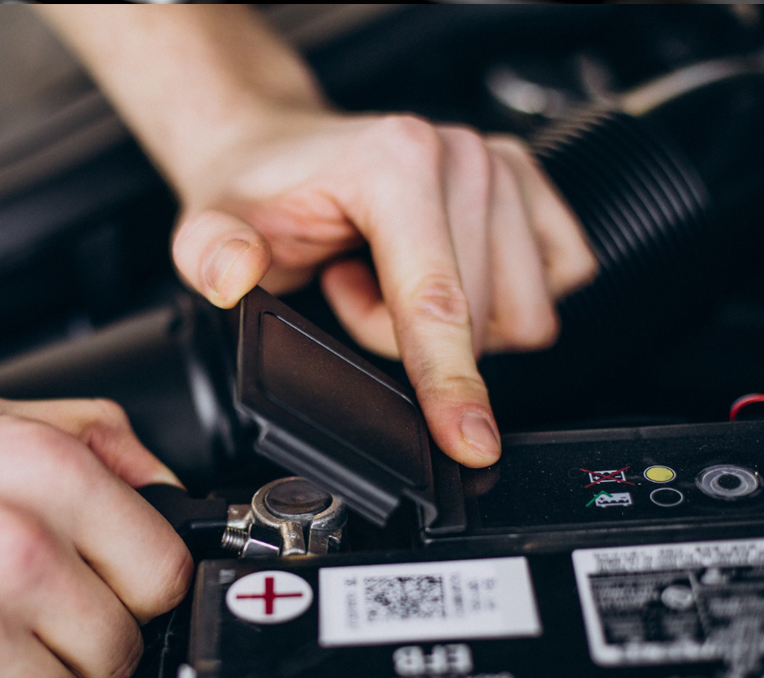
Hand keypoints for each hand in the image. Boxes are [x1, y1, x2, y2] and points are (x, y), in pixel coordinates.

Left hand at [171, 113, 596, 466]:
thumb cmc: (256, 191)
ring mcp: (503, 165)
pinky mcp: (530, 186)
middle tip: (347, 288)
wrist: (278, 148)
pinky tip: (434, 272)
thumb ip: (212, 253)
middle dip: (406, 336)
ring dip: (450, 323)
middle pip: (479, 321)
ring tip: (383, 277)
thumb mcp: (209, 226)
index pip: (436, 301)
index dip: (450, 383)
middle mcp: (462, 155)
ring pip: (519, 314)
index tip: (470, 443)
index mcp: (396, 161)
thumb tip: (235, 272)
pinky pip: (555, 284)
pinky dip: (494, 303)